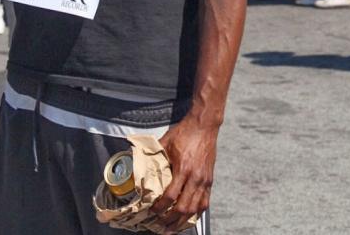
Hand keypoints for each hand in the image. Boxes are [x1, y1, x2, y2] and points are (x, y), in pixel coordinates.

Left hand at [151, 117, 218, 231]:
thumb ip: (154, 157)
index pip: (170, 196)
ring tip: (173, 228)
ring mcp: (204, 180)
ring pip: (195, 209)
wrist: (204, 125)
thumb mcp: (166, 143)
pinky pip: (205, 203)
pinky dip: (196, 214)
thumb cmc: (185, 132)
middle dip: (170, 220)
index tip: (153, 211)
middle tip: (160, 226)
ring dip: (183, 221)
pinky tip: (189, 218)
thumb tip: (139, 165)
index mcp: (183, 168)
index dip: (160, 208)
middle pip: (183, 207)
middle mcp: (195, 177)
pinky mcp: (210, 180)